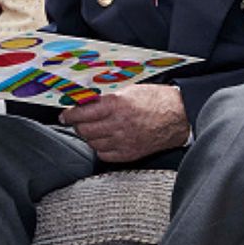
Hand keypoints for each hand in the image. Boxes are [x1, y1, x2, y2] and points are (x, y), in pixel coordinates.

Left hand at [60, 84, 189, 163]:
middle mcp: (118, 124)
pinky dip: (100, 148)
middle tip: (77, 121)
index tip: (65, 115)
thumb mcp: (128, 90)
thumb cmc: (155, 99)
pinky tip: (104, 140)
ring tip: (92, 129)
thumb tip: (84, 99)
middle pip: (84, 130)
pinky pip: (104, 155)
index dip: (69, 115)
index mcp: (116, 104)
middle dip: (77, 125)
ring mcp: (124, 141)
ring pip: (92, 143)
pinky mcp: (129, 153)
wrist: (178, 116)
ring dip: (88, 136)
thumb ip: (106, 96)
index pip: (82, 112)